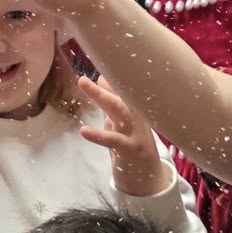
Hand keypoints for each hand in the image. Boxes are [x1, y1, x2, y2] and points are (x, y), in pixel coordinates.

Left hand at [78, 75, 168, 197]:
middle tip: (87, 65)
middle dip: (106, 78)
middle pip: (124, 93)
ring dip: (102, 96)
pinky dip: (99, 135)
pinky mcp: (131, 150)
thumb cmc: (131, 145)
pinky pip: (114, 140)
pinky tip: (84, 131)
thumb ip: (111, 102)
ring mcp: (136, 133)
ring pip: (120, 110)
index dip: (113, 70)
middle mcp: (139, 116)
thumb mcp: (120, 122)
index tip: (102, 54)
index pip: (126, 84)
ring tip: (83, 83)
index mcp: (137, 108)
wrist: (147, 178)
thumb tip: (100, 78)